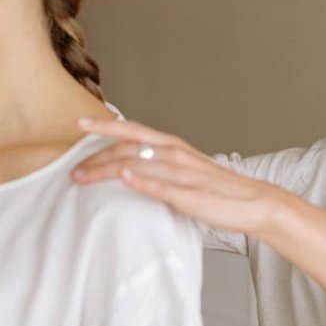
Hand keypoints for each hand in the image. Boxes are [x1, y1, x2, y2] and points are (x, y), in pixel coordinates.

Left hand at [72, 118, 291, 239]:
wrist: (254, 202)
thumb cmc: (216, 189)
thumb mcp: (183, 170)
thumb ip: (158, 165)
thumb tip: (127, 167)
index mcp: (172, 146)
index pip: (132, 131)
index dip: (105, 126)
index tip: (79, 124)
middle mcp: (175, 153)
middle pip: (127, 148)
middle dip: (95, 156)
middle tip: (71, 170)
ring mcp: (183, 173)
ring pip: (139, 164)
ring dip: (107, 169)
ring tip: (82, 177)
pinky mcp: (191, 194)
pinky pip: (163, 185)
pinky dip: (142, 180)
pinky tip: (124, 177)